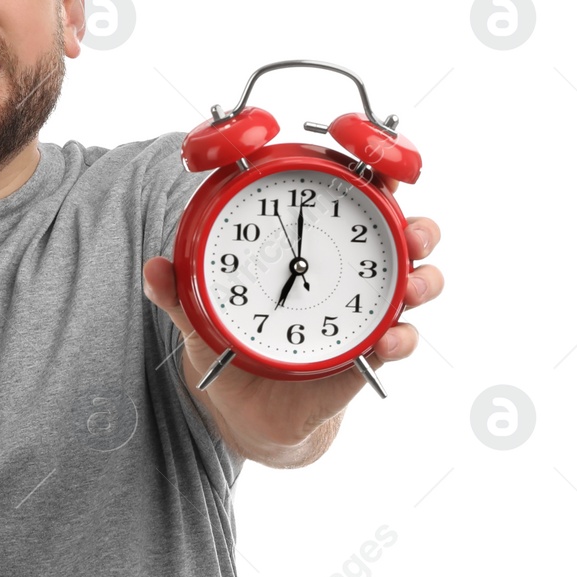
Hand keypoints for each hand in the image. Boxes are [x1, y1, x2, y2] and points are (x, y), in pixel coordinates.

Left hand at [142, 177, 443, 467]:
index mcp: (311, 253)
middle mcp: (348, 278)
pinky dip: (400, 339)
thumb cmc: (233, 345)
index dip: (374, 180)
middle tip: (412, 231)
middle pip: (401, 241)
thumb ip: (180, 293)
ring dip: (424, 281)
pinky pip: (396, 343)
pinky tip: (390, 338)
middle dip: (418, 229)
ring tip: (413, 287)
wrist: (246, 410)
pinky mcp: (365, 357)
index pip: (351, 206)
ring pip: (413, 288)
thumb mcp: (202, 317)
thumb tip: (152, 267)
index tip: (382, 166)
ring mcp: (363, 316)